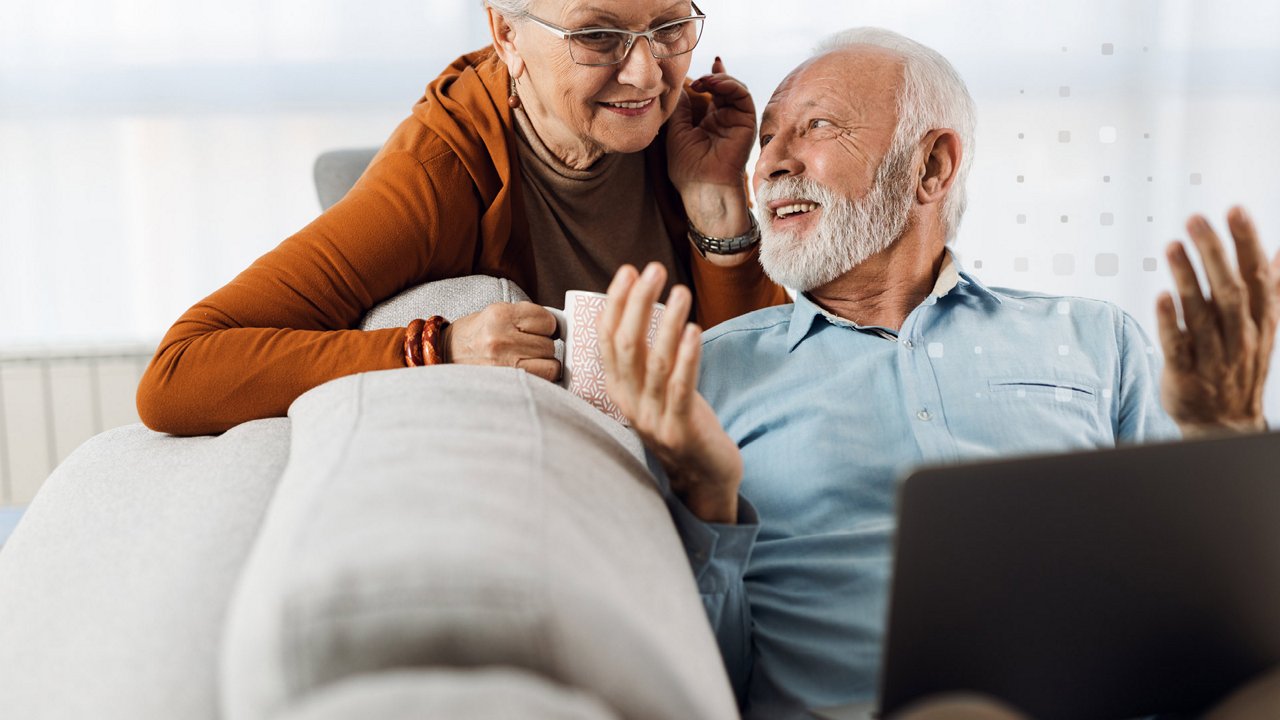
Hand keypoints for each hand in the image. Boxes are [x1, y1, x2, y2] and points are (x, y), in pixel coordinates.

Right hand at [444, 302, 560, 381]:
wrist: (441, 357)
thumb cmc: (473, 336)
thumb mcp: (494, 315)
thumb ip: (524, 318)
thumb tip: (561, 328)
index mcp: (500, 314)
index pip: (547, 319)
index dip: (547, 327)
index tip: (540, 331)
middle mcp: (502, 337)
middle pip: (550, 344)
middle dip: (544, 346)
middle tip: (527, 349)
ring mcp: (504, 362)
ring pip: (552, 364)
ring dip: (545, 364)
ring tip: (527, 362)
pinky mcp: (506, 382)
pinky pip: (543, 380)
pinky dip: (542, 378)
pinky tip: (528, 373)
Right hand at [598, 262, 743, 522]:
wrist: (703, 479)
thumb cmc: (682, 423)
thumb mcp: (653, 390)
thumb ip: (643, 358)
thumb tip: (640, 307)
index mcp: (619, 391)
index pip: (607, 340)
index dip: (616, 303)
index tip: (628, 271)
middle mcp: (630, 404)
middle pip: (626, 345)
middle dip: (638, 303)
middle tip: (653, 269)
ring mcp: (654, 418)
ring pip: (654, 363)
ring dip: (666, 323)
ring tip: (680, 290)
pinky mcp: (681, 430)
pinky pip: (681, 388)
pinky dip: (686, 357)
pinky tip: (694, 330)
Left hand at [665, 57, 756, 241]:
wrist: (702, 186)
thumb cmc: (687, 166)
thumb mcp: (676, 131)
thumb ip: (680, 107)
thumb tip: (679, 85)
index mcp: (708, 122)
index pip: (711, 94)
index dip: (708, 78)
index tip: (698, 70)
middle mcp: (724, 119)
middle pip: (724, 88)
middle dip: (711, 77)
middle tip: (697, 80)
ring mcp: (736, 120)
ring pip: (735, 89)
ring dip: (720, 79)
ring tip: (705, 81)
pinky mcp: (746, 122)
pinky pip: (743, 96)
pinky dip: (731, 85)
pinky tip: (715, 84)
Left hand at [1156, 207, 1279, 436]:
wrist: (1223, 423)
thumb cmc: (1240, 364)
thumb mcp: (1263, 327)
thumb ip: (1271, 287)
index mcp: (1259, 319)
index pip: (1256, 274)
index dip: (1246, 241)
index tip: (1235, 209)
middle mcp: (1240, 335)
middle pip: (1229, 289)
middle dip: (1213, 252)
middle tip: (1195, 218)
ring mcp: (1213, 354)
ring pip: (1201, 313)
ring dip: (1187, 278)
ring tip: (1172, 246)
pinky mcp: (1185, 372)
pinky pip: (1178, 345)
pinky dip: (1170, 321)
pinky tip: (1160, 296)